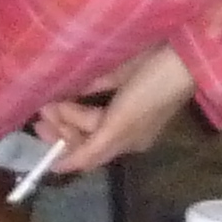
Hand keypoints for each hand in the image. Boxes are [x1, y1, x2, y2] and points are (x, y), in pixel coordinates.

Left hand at [30, 46, 196, 177]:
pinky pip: (93, 85)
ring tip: (46, 98)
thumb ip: (94, 148)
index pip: (89, 151)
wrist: (180, 53)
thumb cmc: (152, 94)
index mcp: (129, 139)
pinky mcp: (122, 72)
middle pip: (86, 130)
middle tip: (41, 111)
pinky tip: (62, 83)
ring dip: (66, 106)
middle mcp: (124, 122)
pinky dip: (77, 87)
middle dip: (62, 125)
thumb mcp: (122, 126)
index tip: (41, 141)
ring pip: (87, 110)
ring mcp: (124, 97)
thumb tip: (65, 167)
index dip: (66, 149)